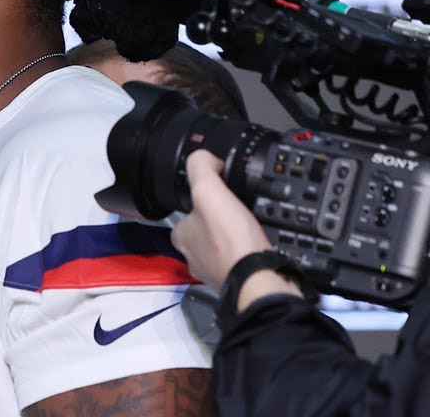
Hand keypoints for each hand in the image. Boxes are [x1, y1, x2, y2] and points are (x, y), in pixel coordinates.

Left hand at [171, 151, 300, 308]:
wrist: (259, 280)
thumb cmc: (230, 238)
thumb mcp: (209, 191)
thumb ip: (201, 168)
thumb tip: (205, 158)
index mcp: (181, 235)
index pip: (189, 210)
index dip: (207, 198)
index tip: (226, 195)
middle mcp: (192, 256)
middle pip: (208, 229)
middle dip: (223, 221)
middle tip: (242, 214)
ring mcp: (214, 271)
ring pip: (224, 247)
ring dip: (237, 239)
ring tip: (252, 230)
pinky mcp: (235, 281)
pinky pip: (240, 261)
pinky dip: (248, 254)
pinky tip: (259, 247)